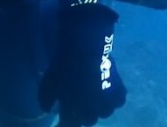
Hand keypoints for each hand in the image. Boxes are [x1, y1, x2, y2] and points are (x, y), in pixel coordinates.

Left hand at [38, 3, 126, 126]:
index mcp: (75, 110)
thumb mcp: (48, 83)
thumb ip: (46, 100)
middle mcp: (94, 111)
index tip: (62, 119)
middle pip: (88, 120)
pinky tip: (105, 90)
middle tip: (77, 104)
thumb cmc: (64, 65)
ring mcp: (108, 102)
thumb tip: (49, 109)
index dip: (65, 122)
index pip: (70, 125)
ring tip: (92, 96)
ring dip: (98, 107)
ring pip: (104, 112)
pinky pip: (117, 101)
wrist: (84, 47)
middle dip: (82, 114)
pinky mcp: (119, 90)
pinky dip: (112, 98)